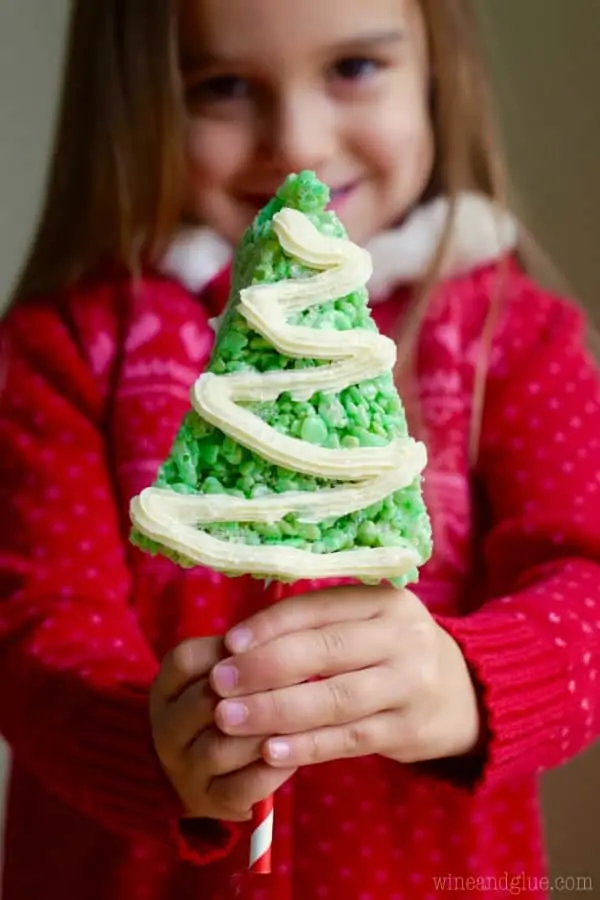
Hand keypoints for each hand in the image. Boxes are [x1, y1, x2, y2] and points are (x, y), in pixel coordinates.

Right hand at [150, 637, 296, 821]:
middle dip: (256, 691)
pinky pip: (242, 787)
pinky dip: (273, 771)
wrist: (203, 770)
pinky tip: (294, 754)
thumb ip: (241, 655)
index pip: (186, 660)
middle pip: (205, 703)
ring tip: (300, 718)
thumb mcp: (219, 673)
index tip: (271, 646)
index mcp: (166, 689)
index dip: (230, 652)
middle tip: (300, 679)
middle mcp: (166, 729)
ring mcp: (184, 770)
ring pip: (221, 748)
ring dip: (264, 731)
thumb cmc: (223, 705)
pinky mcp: (211, 803)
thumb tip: (283, 638)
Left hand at [209, 586, 480, 767]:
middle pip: (326, 651)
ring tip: (229, 718)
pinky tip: (269, 751)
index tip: (228, 643)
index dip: (270, 625)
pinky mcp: (408, 729)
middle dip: (265, 667)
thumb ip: (317, 624)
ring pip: (335, 698)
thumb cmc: (390, 650)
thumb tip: (239, 639)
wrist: (461, 693)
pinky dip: (307, 746)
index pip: (319, 608)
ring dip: (276, 710)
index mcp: (385, 600)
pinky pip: (349, 739)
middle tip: (219, 683)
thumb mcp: (367, 622)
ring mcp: (410, 685)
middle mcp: (403, 637)